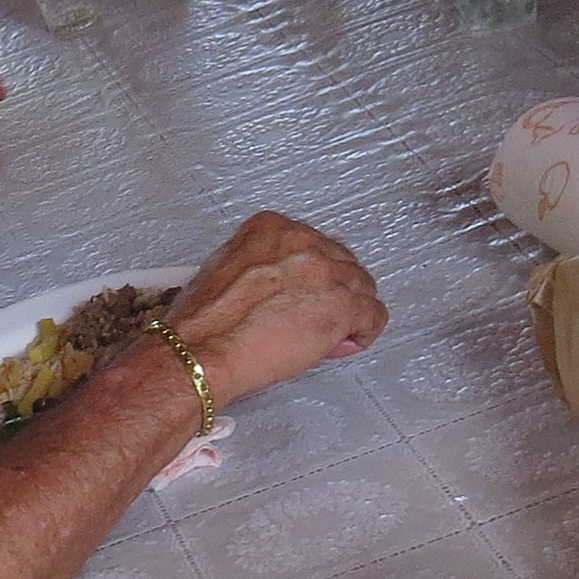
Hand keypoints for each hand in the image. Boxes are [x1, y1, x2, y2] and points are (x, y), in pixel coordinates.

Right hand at [163, 213, 384, 404]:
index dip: (314, 275)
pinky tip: (347, 343)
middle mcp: (302, 241)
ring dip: (350, 311)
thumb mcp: (227, 270)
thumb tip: (290, 291)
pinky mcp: (341, 304)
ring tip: (329, 335)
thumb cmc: (207, 322)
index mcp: (271, 228)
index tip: (306, 295)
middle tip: (318, 319)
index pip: (314, 244)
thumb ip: (265, 267)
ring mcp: (325, 271)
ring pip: (362, 287)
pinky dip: (365, 331)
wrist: (204, 351)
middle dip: (335, 291)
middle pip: (343, 263)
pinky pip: (374, 315)